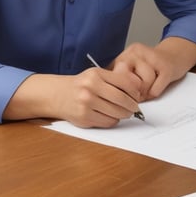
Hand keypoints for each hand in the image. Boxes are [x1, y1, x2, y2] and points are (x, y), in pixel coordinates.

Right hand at [3, 68, 141, 127]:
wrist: (57, 95)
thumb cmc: (81, 85)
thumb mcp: (96, 75)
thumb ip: (115, 79)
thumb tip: (138, 87)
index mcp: (96, 75)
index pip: (125, 83)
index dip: (135, 91)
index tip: (137, 96)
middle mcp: (91, 88)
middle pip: (122, 100)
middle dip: (132, 106)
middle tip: (134, 108)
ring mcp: (86, 104)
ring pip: (116, 113)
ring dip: (124, 114)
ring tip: (124, 112)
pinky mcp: (84, 117)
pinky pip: (108, 122)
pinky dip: (113, 120)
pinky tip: (110, 116)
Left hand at [111, 37, 195, 100]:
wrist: (177, 54)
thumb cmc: (153, 65)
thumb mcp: (133, 68)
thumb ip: (120, 78)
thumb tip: (110, 96)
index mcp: (126, 54)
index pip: (113, 76)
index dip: (118, 90)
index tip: (123, 95)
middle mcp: (136, 53)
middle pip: (126, 80)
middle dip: (131, 92)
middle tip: (136, 94)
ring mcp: (152, 58)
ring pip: (141, 85)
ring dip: (145, 93)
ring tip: (148, 90)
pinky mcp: (166, 67)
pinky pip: (154, 89)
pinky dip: (154, 94)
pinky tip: (156, 89)